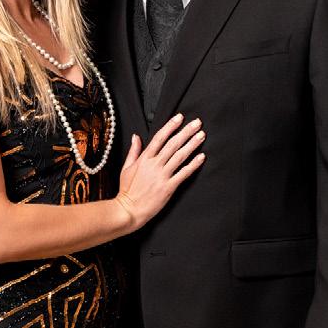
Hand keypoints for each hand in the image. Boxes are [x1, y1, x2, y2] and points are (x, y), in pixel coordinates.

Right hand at [116, 113, 205, 228]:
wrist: (129, 210)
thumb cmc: (127, 190)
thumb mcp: (126, 168)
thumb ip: (134, 151)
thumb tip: (136, 136)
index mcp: (144, 159)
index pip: (159, 138)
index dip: (171, 126)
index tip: (180, 118)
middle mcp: (154, 165)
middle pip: (173, 144)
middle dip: (186, 132)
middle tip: (197, 123)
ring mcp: (162, 176)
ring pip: (180, 156)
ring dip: (192, 145)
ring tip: (201, 136)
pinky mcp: (169, 187)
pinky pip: (183, 173)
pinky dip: (193, 165)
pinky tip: (201, 157)